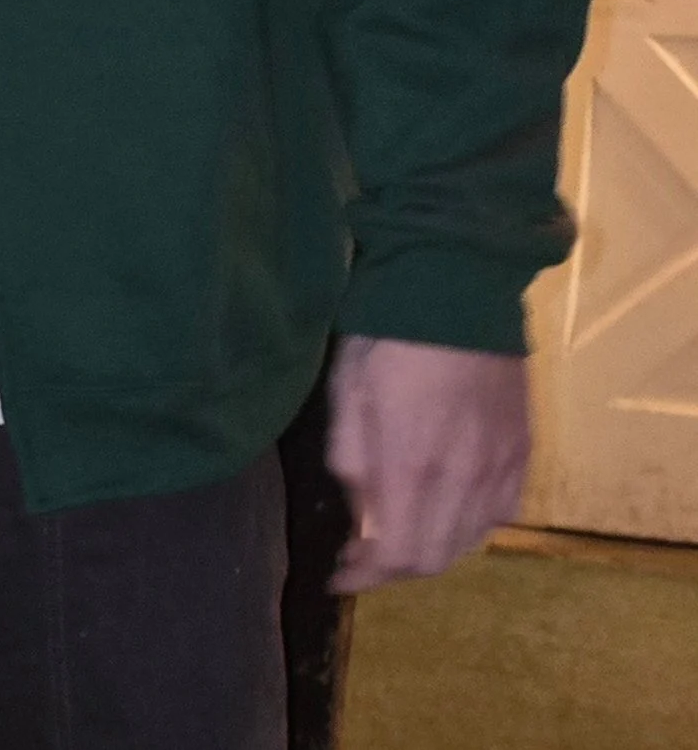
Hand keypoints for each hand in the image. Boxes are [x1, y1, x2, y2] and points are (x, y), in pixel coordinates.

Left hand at [327, 334, 530, 591]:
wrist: (454, 284)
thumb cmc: (385, 333)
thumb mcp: (346, 391)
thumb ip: (353, 462)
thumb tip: (362, 518)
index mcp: (414, 465)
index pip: (398, 556)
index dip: (365, 577)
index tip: (338, 576)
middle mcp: (465, 479)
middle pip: (435, 558)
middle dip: (394, 567)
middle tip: (362, 555)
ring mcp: (501, 467)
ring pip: (469, 540)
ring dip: (432, 549)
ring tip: (399, 534)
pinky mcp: (523, 451)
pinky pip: (500, 513)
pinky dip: (470, 527)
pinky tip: (447, 510)